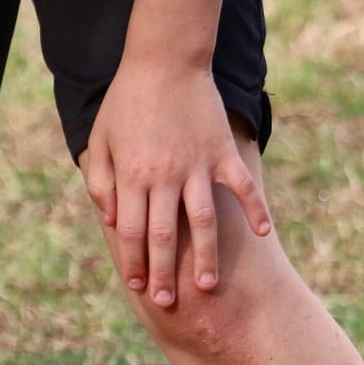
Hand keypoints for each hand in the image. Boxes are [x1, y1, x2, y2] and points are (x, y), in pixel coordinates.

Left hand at [82, 58, 271, 305]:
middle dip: (165, 274)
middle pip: (164, 237)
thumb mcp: (101, 142)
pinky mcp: (221, 153)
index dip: (134, 263)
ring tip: (209, 287)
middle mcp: (165, 177)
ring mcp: (196, 166)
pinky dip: (255, 209)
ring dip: (206, 257)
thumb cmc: (126, 104)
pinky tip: (262, 233)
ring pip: (203, 222)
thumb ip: (101, 184)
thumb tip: (108, 222)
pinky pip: (241, 186)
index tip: (138, 287)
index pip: (130, 233)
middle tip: (167, 303)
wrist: (164, 60)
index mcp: (132, 177)